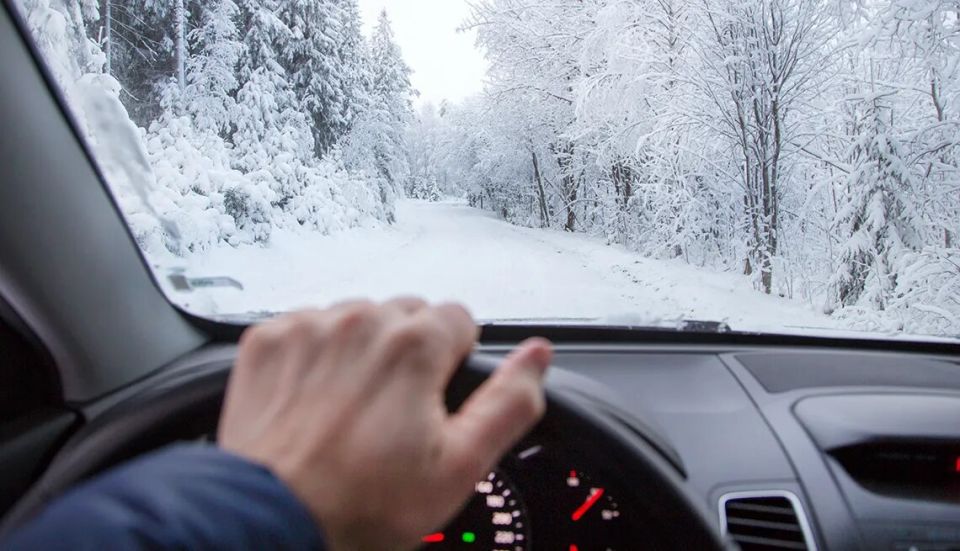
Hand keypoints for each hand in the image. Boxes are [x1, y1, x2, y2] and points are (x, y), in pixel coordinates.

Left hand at [218, 299, 551, 550]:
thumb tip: (538, 356)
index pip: (458, 319)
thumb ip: (508, 402)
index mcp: (415, 345)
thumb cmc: (363, 504)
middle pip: (407, 315)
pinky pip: (308, 327)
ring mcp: (309, 327)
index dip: (453, 362)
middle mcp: (361, 321)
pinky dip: (315, 354)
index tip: (433, 398)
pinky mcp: (268, 340)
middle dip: (409, 353)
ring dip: (362, 349)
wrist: (273, 520)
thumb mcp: (460, 466)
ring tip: (350, 409)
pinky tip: (314, 399)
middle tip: (394, 411)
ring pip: (358, 318)